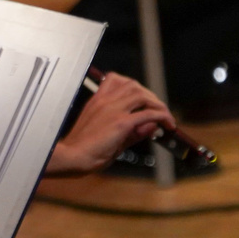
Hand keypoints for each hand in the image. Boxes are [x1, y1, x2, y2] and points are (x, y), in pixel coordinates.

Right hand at [46, 71, 173, 175]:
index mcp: (96, 100)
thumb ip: (132, 130)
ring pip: (142, 95)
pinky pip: (148, 114)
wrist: (71, 157)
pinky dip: (162, 116)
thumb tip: (152, 125)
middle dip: (150, 96)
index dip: (133, 86)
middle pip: (134, 86)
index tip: (142, 100)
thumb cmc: (82, 150)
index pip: (116, 80)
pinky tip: (168, 125)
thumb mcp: (108, 135)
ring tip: (164, 116)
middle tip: (158, 110)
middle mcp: (105, 101)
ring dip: (157, 104)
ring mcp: (113, 110)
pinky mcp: (121, 123)